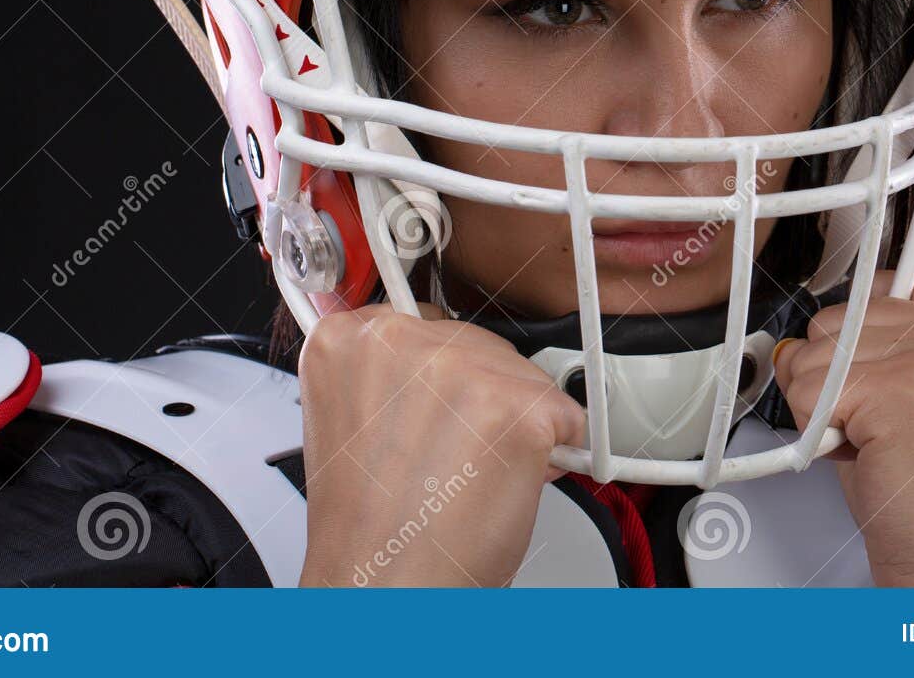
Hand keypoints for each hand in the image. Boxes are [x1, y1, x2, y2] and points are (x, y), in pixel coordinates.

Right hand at [296, 304, 586, 586]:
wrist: (386, 591)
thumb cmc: (371, 530)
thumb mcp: (351, 424)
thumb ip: (384, 374)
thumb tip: (425, 348)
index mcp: (347, 340)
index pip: (422, 323)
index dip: (439, 376)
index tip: (435, 406)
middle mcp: (399, 339)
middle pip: (477, 343)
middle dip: (480, 398)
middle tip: (448, 459)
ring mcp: (460, 366)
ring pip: (522, 375)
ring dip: (514, 425)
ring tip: (468, 476)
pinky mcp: (515, 403)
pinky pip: (566, 412)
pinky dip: (555, 450)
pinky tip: (507, 481)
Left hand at [773, 273, 913, 586]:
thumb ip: (890, 337)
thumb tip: (830, 298)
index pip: (878, 287)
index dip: (860, 347)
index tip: (880, 387)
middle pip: (838, 317)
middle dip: (837, 378)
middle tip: (882, 428)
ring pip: (814, 352)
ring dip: (825, 406)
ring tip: (878, 442)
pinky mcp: (903, 388)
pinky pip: (806, 390)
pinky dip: (816, 432)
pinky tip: (867, 454)